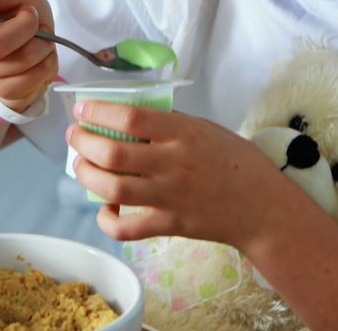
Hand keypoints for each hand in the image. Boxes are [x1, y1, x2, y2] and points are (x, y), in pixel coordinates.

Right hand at [0, 0, 57, 111]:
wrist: (38, 41)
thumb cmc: (17, 13)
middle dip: (27, 26)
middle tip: (30, 17)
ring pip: (20, 62)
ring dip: (42, 44)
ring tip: (39, 35)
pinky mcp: (4, 92)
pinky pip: (33, 78)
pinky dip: (47, 62)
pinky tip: (41, 54)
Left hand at [68, 100, 289, 246]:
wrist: (263, 207)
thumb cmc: (236, 161)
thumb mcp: (206, 129)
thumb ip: (169, 124)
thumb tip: (129, 118)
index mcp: (184, 134)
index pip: (131, 119)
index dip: (99, 112)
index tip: (82, 109)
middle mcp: (173, 164)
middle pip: (113, 154)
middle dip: (83, 142)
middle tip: (75, 135)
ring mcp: (170, 197)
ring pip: (113, 190)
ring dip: (87, 176)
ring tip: (81, 165)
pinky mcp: (170, 225)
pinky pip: (127, 229)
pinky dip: (108, 221)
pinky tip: (105, 209)